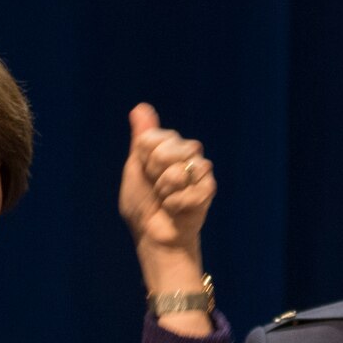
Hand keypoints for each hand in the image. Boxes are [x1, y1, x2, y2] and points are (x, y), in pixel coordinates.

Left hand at [118, 103, 213, 258]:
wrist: (153, 235)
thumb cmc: (142, 205)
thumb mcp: (134, 168)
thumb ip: (141, 138)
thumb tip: (140, 107)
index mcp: (166, 145)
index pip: (154, 136)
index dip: (144, 157)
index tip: (144, 172)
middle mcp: (186, 153)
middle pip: (169, 148)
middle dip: (155, 172)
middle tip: (156, 187)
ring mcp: (199, 170)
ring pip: (182, 167)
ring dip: (166, 188)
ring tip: (166, 198)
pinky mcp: (208, 188)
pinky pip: (193, 186)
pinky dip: (177, 202)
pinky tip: (176, 209)